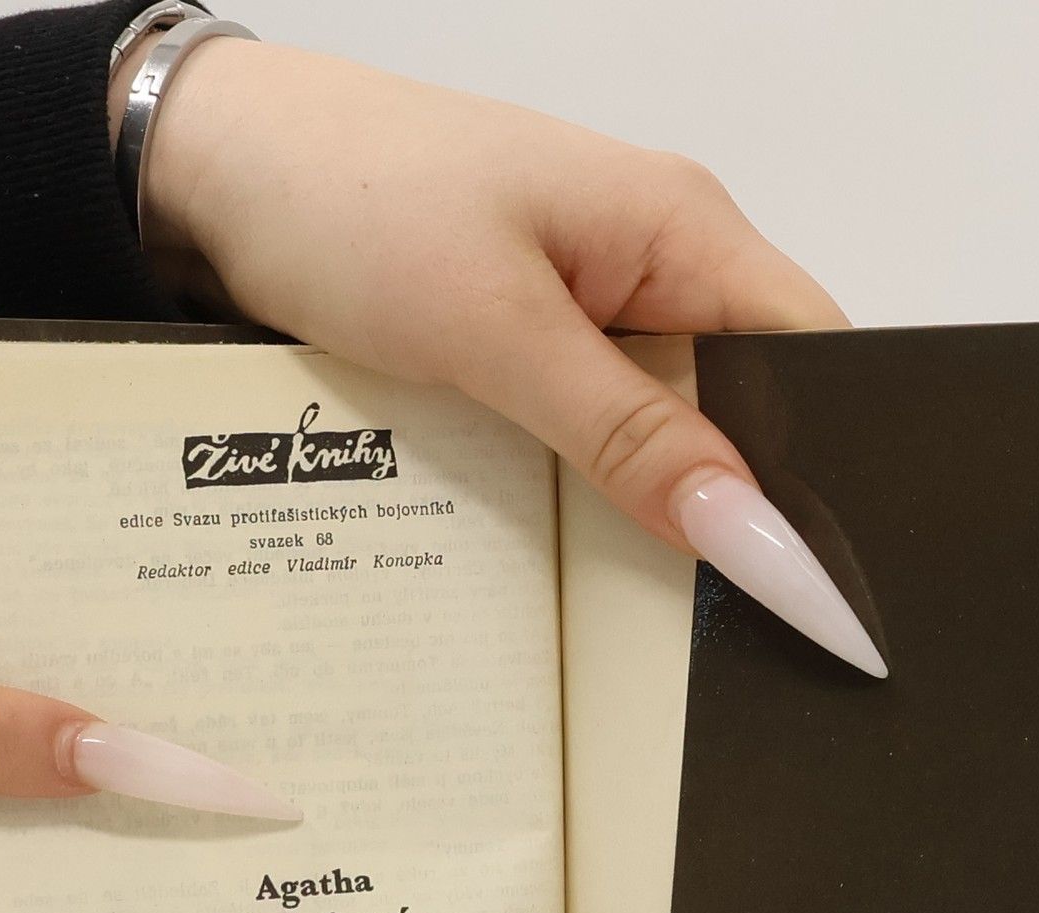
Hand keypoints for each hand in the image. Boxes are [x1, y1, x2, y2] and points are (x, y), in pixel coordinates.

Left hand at [142, 41, 883, 675]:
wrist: (214, 172)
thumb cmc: (348, 200)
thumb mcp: (495, 330)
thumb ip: (626, 435)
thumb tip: (746, 527)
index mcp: (682, 228)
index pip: (812, 360)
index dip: (824, 477)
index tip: (809, 586)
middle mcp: (655, 265)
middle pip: (745, 411)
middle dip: (733, 507)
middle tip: (717, 615)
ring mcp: (590, 309)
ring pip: (663, 436)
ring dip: (647, 508)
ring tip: (640, 596)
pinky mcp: (530, 348)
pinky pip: (589, 437)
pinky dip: (581, 491)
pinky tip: (564, 544)